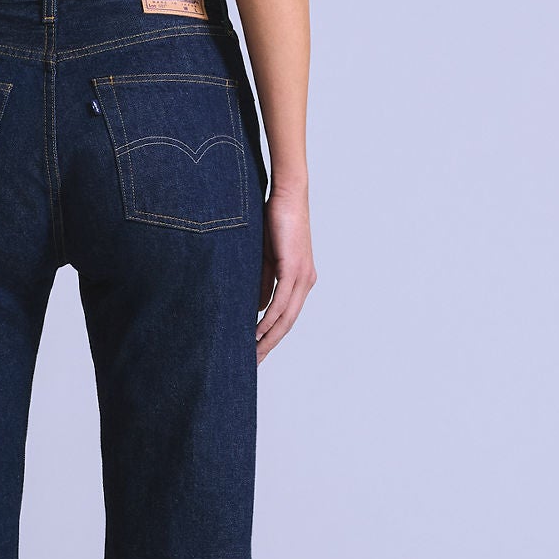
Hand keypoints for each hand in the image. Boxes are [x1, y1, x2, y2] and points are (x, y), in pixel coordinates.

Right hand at [255, 182, 314, 361]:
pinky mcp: (294, 267)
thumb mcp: (266, 259)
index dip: (272, 336)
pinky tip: (256, 331)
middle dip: (270, 344)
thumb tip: (257, 309)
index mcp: (301, 280)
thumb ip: (264, 283)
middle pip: (288, 323)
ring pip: (286, 317)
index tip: (257, 351)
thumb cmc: (275, 221)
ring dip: (268, 337)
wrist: (288, 195)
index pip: (287, 316)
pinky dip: (268, 318)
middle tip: (253, 363)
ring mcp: (303, 276)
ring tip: (252, 353)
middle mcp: (306, 281)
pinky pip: (281, 300)